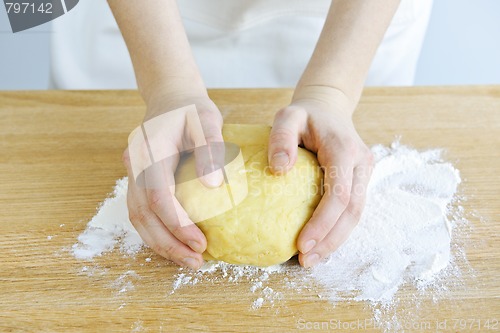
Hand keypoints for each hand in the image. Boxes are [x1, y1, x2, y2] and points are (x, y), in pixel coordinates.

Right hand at [122, 93, 223, 269]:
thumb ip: (210, 148)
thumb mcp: (206, 120)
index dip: (177, 224)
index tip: (200, 243)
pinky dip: (157, 232)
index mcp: (150, 151)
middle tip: (196, 262)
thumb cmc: (191, 109)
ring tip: (188, 260)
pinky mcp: (138, 181)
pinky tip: (176, 243)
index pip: (158, 197)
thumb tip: (214, 185)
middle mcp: (134, 165)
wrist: (170, 98)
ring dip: (160, 243)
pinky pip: (141, 212)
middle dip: (168, 243)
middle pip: (142, 215)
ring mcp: (132, 174)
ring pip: (138, 218)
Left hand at [268, 86, 373, 267]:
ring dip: (336, 240)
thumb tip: (279, 169)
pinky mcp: (360, 179)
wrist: (329, 108)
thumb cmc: (305, 114)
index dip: (323, 222)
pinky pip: (352, 209)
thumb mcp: (287, 115)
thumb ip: (281, 138)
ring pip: (356, 214)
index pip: (339, 194)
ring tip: (312, 259)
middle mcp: (361, 162)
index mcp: (344, 149)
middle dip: (330, 240)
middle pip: (352, 211)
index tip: (302, 244)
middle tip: (306, 260)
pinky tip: (321, 243)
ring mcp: (364, 172)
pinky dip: (338, 229)